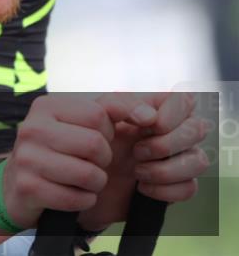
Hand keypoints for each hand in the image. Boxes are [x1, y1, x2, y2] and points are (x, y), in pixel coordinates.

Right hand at [2, 94, 116, 228]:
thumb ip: (116, 109)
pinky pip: (77, 199)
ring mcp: (27, 158)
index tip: (94, 139)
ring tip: (82, 180)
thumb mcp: (81, 123)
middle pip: (96, 145)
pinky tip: (71, 194)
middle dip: (103, 161)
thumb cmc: (59, 151)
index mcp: (46, 106)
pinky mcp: (28, 187)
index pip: (99, 114)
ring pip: (89, 174)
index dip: (107, 132)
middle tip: (89, 163)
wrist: (16, 186)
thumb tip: (150, 115)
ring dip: (96, 184)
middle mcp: (31, 127)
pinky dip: (83, 201)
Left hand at [77, 91, 211, 230]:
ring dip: (165, 169)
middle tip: (136, 151)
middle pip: (198, 129)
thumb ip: (120, 104)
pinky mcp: (181, 185)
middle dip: (165, 144)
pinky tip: (142, 187)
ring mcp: (183, 158)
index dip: (172, 114)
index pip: (186, 100)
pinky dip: (164, 190)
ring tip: (137, 171)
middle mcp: (177, 131)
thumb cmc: (97, 139)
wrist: (90, 176)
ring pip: (199, 161)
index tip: (148, 125)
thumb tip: (150, 115)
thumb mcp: (99, 116)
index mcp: (160, 109)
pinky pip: (190, 188)